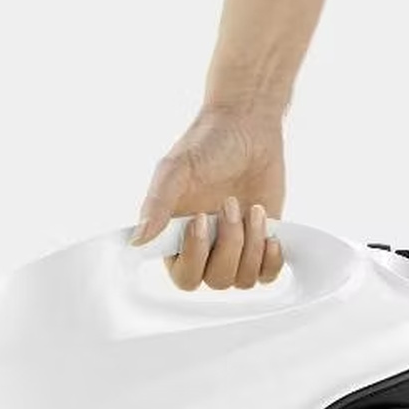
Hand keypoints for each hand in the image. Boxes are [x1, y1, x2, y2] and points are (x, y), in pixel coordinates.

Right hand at [132, 106, 285, 289]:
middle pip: (216, 280)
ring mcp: (234, 248)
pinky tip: (270, 234)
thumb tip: (138, 240)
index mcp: (176, 237)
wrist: (247, 128)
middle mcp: (204, 249)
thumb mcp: (175, 169)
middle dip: (228, 244)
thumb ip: (156, 205)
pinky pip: (267, 275)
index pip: (183, 276)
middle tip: (230, 204)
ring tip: (252, 209)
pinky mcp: (261, 244)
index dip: (194, 257)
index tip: (200, 220)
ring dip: (251, 245)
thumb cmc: (207, 145)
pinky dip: (271, 260)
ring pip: (243, 279)